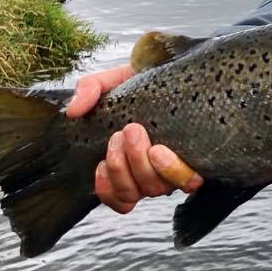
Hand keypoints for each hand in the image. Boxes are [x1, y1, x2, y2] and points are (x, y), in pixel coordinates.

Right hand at [66, 64, 202, 212]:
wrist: (171, 71)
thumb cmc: (141, 84)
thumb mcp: (110, 82)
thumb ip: (88, 91)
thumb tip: (74, 111)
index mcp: (129, 164)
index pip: (118, 199)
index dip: (107, 188)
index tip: (100, 163)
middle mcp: (152, 173)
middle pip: (132, 192)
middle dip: (121, 165)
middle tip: (123, 132)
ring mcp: (173, 169)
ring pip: (154, 189)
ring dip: (140, 163)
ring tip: (135, 131)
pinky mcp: (197, 160)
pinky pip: (187, 183)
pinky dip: (171, 171)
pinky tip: (159, 150)